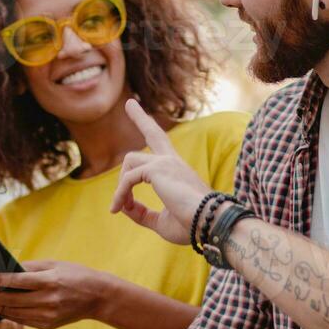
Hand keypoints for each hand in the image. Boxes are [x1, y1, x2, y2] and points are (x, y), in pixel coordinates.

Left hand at [0, 260, 109, 328]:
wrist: (98, 297)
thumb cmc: (75, 275)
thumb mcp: (54, 264)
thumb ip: (30, 267)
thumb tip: (5, 267)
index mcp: (50, 282)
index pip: (16, 281)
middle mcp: (48, 301)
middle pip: (11, 300)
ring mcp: (47, 316)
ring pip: (13, 313)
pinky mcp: (47, 326)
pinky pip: (22, 320)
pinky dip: (9, 313)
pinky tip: (0, 306)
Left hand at [109, 98, 210, 244]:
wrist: (209, 224)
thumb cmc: (191, 226)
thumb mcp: (162, 221)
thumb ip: (143, 214)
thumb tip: (124, 208)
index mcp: (176, 170)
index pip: (163, 149)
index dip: (152, 138)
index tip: (146, 122)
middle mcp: (172, 161)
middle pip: (154, 132)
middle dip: (140, 116)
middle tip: (129, 102)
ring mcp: (165, 162)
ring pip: (130, 161)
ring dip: (119, 185)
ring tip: (118, 207)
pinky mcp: (157, 169)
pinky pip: (128, 178)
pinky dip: (120, 194)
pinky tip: (118, 208)